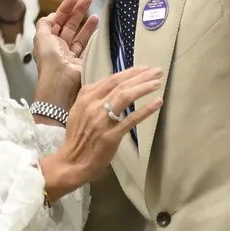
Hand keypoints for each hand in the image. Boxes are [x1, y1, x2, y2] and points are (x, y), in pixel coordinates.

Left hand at [33, 0, 98, 106]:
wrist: (61, 80)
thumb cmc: (49, 60)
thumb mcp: (41, 36)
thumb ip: (44, 23)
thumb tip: (51, 14)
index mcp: (47, 41)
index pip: (57, 21)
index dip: (64, 9)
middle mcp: (59, 47)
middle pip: (69, 25)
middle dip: (78, 11)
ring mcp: (71, 54)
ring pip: (80, 34)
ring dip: (87, 22)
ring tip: (96, 11)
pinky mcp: (82, 61)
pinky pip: (88, 45)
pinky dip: (93, 36)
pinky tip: (98, 27)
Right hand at [40, 66, 162, 198]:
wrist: (72, 162)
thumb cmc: (77, 137)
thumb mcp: (78, 111)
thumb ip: (91, 96)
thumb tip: (109, 84)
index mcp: (86, 98)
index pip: (111, 80)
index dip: (129, 72)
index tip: (144, 68)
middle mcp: (93, 106)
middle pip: (120, 85)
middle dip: (140, 76)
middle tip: (157, 71)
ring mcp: (102, 121)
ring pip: (125, 97)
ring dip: (144, 87)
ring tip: (157, 82)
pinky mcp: (111, 136)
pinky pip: (131, 120)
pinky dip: (146, 110)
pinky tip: (157, 103)